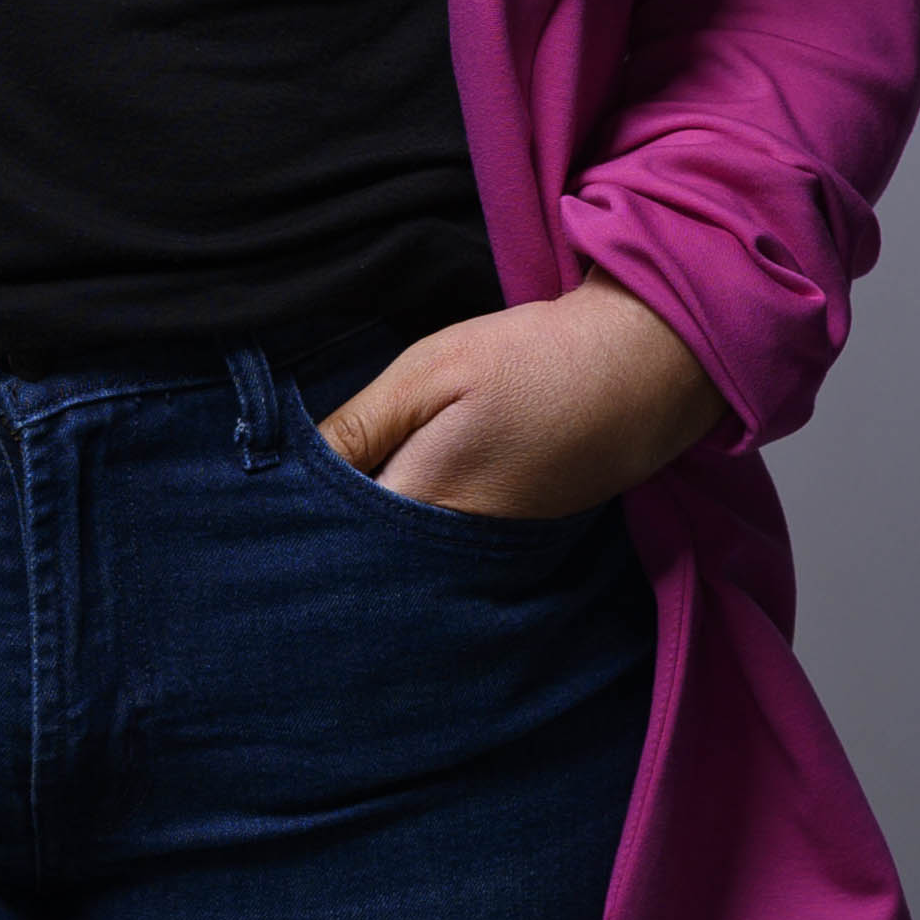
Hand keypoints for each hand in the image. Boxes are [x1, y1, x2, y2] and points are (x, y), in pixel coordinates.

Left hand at [313, 275, 719, 517]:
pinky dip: (418, 529)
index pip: (329, 533)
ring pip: (403, 556)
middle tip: (299, 494)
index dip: (295, 510)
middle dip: (329, 531)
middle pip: (364, 557)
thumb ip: (359, 425)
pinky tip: (409, 494)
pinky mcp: (513, 543)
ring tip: (357, 486)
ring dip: (373, 531)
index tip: (272, 490)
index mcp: (425, 506)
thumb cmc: (535, 361)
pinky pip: (442, 550)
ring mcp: (489, 554)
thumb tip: (285, 462)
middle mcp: (455, 552)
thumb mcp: (432, 372)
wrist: (647, 369)